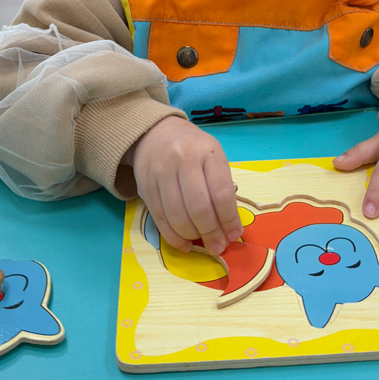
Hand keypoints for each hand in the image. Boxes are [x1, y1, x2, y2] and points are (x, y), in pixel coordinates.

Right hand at [130, 117, 242, 254]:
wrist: (155, 133)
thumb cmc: (193, 148)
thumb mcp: (213, 156)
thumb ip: (222, 187)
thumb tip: (230, 227)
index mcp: (208, 152)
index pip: (221, 193)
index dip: (229, 219)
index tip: (234, 234)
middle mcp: (184, 160)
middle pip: (199, 207)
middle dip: (211, 233)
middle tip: (218, 246)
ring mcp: (161, 173)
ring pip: (178, 216)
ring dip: (192, 237)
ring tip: (203, 244)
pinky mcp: (145, 186)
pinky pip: (160, 219)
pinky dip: (173, 237)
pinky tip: (184, 244)